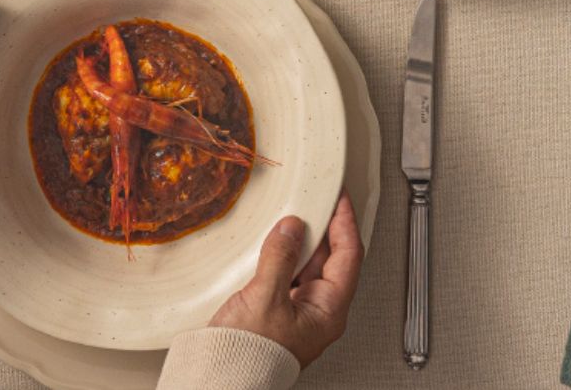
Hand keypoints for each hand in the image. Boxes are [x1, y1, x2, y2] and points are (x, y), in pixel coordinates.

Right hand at [209, 191, 362, 367]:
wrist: (221, 379)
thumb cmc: (248, 355)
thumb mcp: (265, 298)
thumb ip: (280, 257)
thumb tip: (291, 227)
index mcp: (329, 311)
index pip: (349, 255)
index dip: (345, 222)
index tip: (339, 198)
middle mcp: (318, 312)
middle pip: (330, 259)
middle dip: (322, 228)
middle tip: (314, 201)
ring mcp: (298, 313)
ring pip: (307, 267)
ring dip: (300, 242)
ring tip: (291, 218)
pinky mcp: (277, 313)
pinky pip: (288, 277)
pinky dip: (283, 256)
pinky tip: (272, 245)